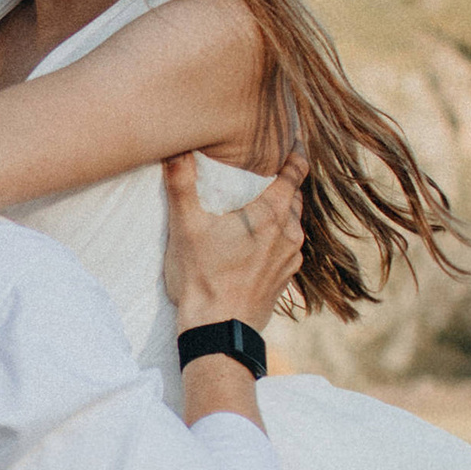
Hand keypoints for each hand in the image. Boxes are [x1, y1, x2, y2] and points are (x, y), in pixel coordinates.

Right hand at [162, 147, 309, 332]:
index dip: (295, 150)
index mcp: (271, 214)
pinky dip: (277, 234)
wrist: (218, 333)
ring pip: (293, 221)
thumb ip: (181, 183)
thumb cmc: (202, 279)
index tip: (291, 136)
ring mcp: (291, 258)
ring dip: (280, 209)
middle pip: (295, 195)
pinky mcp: (285, 277)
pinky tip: (258, 238)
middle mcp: (290, 233)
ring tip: (260, 201)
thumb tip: (175, 145)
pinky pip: (288, 245)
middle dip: (283, 179)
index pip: (295, 171)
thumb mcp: (185, 227)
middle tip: (265, 165)